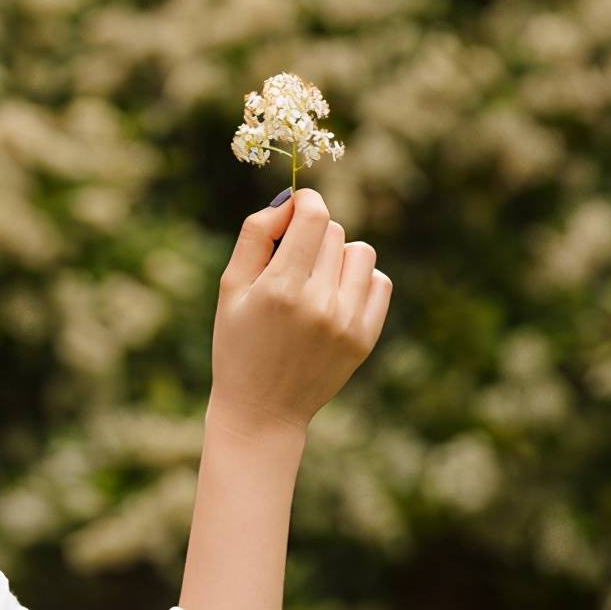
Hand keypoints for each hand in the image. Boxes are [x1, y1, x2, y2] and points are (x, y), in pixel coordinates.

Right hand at [208, 187, 391, 437]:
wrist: (262, 411)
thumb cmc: (237, 343)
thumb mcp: (230, 288)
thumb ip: (255, 236)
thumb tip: (289, 201)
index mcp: (281, 288)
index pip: (314, 216)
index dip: (306, 200)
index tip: (296, 206)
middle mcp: (319, 303)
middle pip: (333, 231)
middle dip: (312, 234)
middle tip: (292, 260)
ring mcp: (347, 322)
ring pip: (361, 252)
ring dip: (338, 255)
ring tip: (316, 278)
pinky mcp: (365, 338)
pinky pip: (380, 282)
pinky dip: (360, 280)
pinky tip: (336, 296)